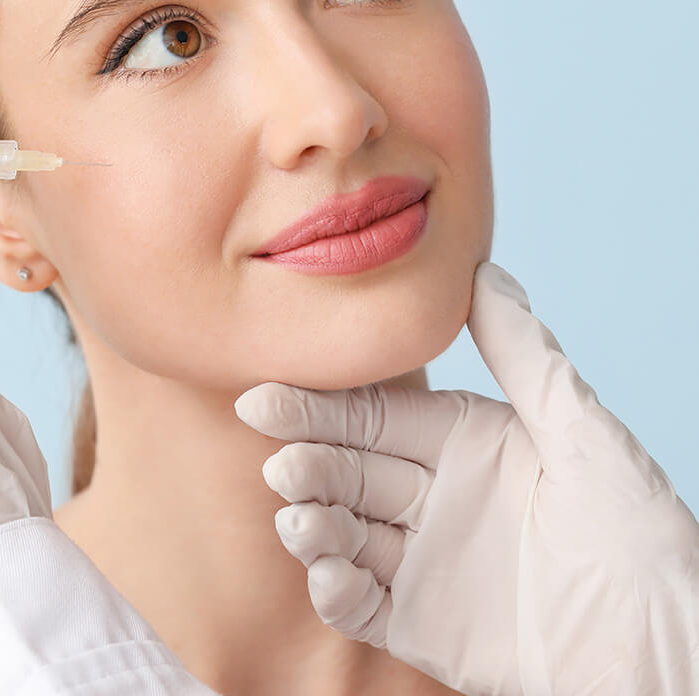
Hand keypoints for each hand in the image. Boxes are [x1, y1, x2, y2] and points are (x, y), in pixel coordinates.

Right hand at [234, 262, 698, 695]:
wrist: (666, 652)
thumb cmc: (639, 534)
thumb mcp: (581, 432)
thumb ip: (522, 354)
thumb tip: (481, 270)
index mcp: (466, 443)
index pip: (376, 418)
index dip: (320, 409)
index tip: (264, 398)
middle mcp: (438, 497)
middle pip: (352, 473)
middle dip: (310, 465)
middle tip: (280, 465)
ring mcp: (428, 563)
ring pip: (346, 535)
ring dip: (314, 526)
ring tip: (300, 522)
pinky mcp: (424, 628)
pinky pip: (364, 605)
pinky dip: (336, 591)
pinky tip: (329, 576)